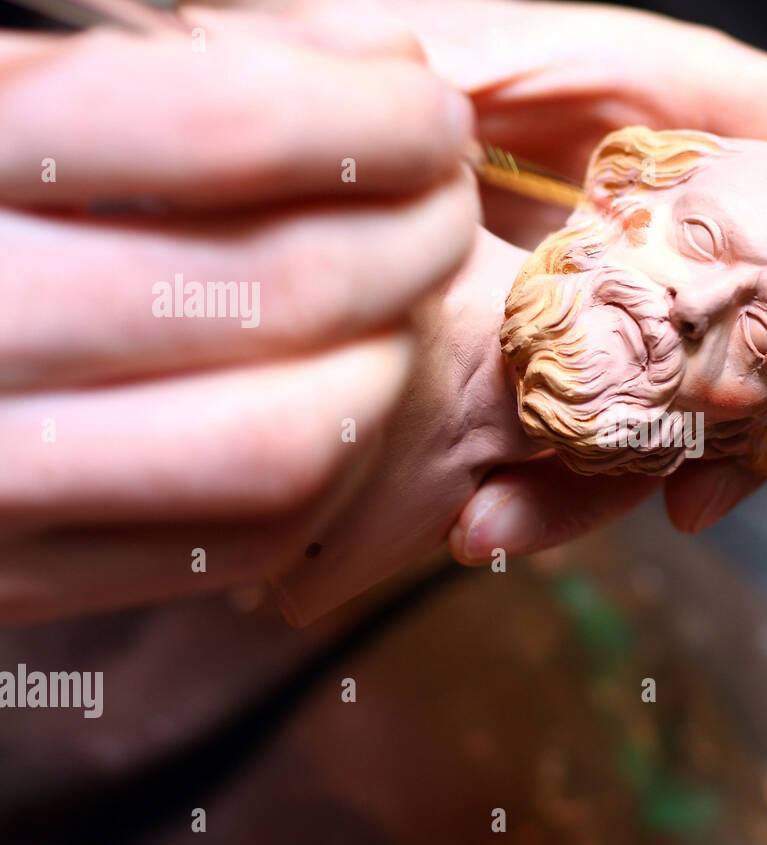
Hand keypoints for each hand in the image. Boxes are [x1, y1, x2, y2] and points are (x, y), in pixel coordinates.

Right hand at [0, 9, 476, 622]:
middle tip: (444, 204)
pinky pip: (250, 534)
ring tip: (397, 304)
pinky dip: (335, 462)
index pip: (211, 125)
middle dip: (414, 236)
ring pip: (285, 439)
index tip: (433, 114)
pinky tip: (334, 392)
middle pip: (281, 290)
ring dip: (386, 358)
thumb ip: (179, 75)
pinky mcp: (26, 578)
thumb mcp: (11, 104)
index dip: (368, 118)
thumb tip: (386, 64)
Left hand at [381, 0, 766, 559]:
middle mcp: (689, 208)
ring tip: (622, 513)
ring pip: (713, 400)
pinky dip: (578, 490)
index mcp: (685, 107)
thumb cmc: (393, 91)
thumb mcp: (433, 48)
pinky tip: (508, 518)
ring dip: (680, 474)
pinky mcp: (596, 360)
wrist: (344, 178)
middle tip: (743, 474)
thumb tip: (459, 96)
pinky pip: (623, 436)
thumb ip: (455, 63)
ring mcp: (650, 294)